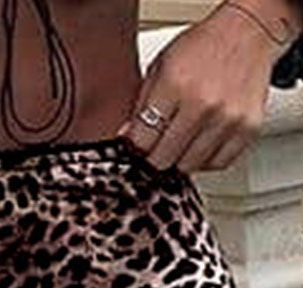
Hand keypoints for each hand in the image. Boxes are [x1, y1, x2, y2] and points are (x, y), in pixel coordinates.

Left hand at [114, 1, 282, 173]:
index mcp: (175, 85)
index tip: (138, 147)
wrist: (247, 33)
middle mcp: (203, 104)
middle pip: (164, 159)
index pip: (142, 141)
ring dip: (181, 159)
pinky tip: (201, 143)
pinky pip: (218, 163)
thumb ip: (141, 105)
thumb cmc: (203, 48)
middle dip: (156, 156)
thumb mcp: (160, 67)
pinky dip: (206, 159)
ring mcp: (228, 119)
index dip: (136, 148)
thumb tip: (127, 139)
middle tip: (157, 146)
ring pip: (190, 166)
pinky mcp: (248, 128)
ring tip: (181, 141)